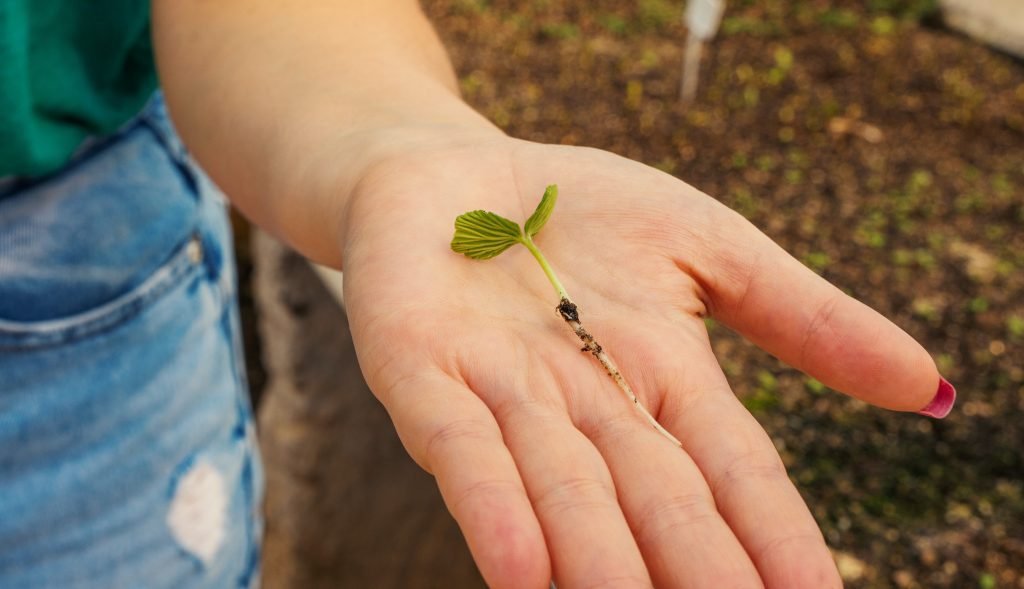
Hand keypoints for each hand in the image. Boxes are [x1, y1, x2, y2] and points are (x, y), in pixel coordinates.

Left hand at [339, 132, 943, 587]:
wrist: (452, 167)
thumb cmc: (581, 209)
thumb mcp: (706, 245)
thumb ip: (802, 316)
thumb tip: (929, 387)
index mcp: (660, 383)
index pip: (732, 471)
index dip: (773, 533)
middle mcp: (586, 410)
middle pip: (653, 500)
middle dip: (694, 566)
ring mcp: (501, 397)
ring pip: (562, 493)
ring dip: (599, 562)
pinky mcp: (418, 373)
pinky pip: (459, 446)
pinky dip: (491, 504)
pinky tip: (522, 572)